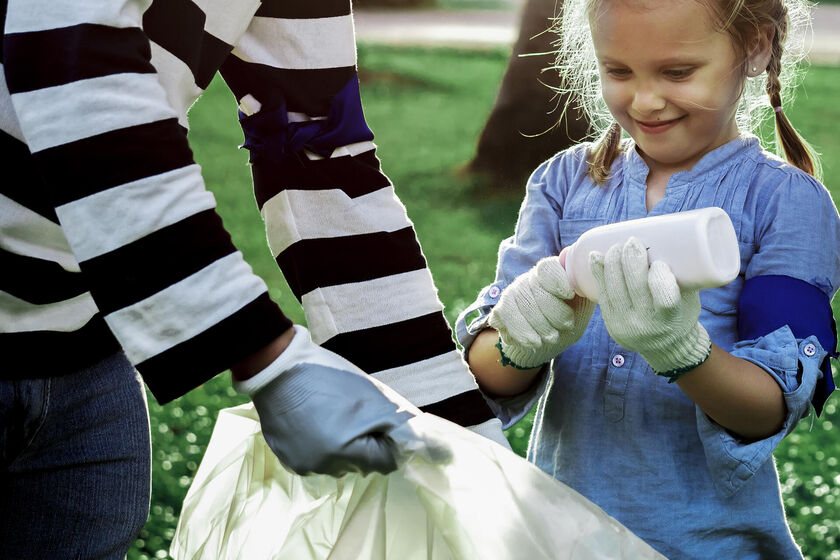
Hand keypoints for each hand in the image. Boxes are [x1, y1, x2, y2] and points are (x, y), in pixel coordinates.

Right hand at [234, 325, 413, 475]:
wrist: (277, 366)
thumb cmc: (330, 378)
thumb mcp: (375, 398)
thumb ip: (407, 429)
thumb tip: (444, 456)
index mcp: (345, 451)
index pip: (387, 462)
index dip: (387, 438)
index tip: (377, 417)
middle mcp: (323, 467)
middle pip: (363, 464)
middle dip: (366, 442)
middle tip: (353, 412)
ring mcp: (303, 466)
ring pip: (340, 464)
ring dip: (343, 445)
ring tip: (332, 414)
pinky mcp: (288, 460)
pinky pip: (317, 460)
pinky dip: (321, 444)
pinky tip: (315, 420)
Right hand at [488, 256, 594, 367]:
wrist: (548, 340)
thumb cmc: (570, 317)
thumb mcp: (583, 305)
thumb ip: (588, 291)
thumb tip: (597, 282)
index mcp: (551, 274)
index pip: (547, 268)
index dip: (557, 279)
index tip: (569, 294)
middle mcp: (529, 279)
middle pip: (534, 287)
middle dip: (552, 310)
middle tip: (566, 325)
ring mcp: (513, 293)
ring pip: (520, 303)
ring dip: (537, 324)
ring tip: (552, 339)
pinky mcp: (501, 310)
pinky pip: (506, 317)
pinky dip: (521, 332)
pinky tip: (534, 343)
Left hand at [589, 237, 710, 377]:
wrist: (666, 348)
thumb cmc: (682, 314)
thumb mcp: (689, 299)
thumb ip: (680, 276)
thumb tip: (669, 237)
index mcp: (671, 319)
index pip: (664, 295)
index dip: (659, 274)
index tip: (659, 262)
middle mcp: (646, 324)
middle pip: (634, 286)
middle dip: (631, 259)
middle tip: (633, 241)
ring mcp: (624, 324)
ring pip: (614, 288)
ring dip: (612, 262)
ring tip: (616, 246)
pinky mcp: (610, 322)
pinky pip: (602, 294)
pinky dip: (598, 272)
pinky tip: (596, 256)